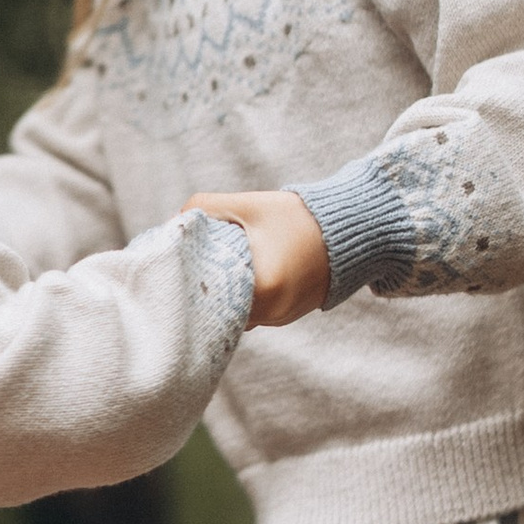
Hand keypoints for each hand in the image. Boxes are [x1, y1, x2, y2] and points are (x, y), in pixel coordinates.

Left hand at [186, 190, 330, 329]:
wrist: (351, 227)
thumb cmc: (298, 215)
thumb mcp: (248, 205)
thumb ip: (204, 207)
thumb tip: (172, 222)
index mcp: (264, 289)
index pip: (208, 298)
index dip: (188, 281)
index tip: (174, 266)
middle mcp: (274, 313)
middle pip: (220, 310)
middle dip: (205, 289)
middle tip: (188, 267)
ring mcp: (283, 317)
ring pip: (236, 314)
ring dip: (225, 295)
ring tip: (215, 270)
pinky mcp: (289, 315)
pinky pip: (254, 312)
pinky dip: (244, 298)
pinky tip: (239, 277)